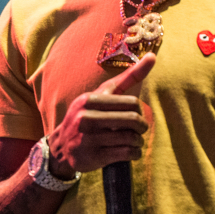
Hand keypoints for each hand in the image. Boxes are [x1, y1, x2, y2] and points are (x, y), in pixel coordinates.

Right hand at [46, 54, 155, 176]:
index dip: (139, 111)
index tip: (136, 115)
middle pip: (132, 120)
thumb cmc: (89, 115)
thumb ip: (128, 77)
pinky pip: (125, 154)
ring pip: (130, 138)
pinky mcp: (92, 157)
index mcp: (89, 100)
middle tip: (140, 130)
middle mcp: (86, 118)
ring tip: (136, 141)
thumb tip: (153, 56)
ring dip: (138, 141)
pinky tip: (132, 152)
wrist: (61, 146)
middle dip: (142, 127)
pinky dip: (134, 153)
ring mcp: (88, 139)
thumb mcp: (102, 94)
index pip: (131, 103)